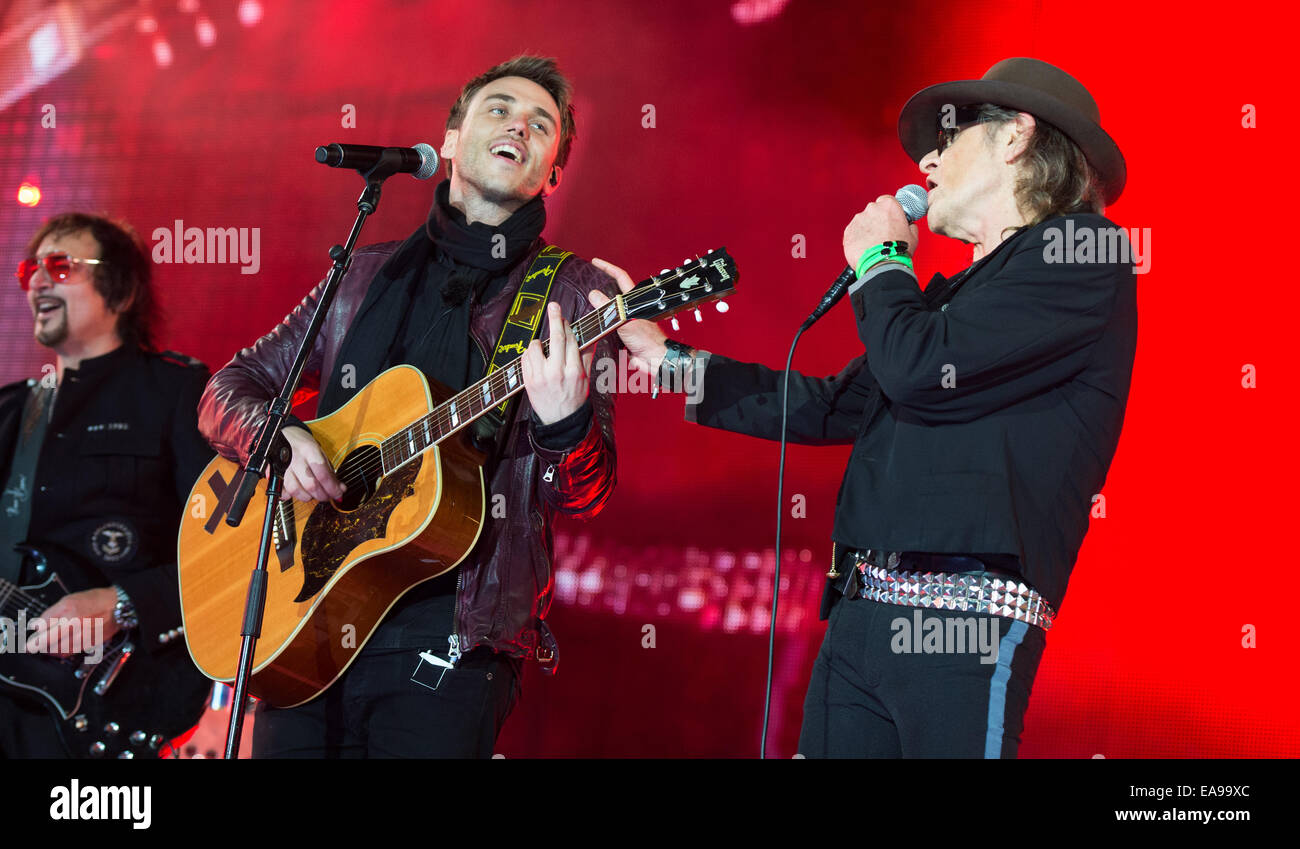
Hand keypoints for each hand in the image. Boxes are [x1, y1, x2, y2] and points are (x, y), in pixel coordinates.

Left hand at [25, 587, 118, 654]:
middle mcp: (74, 625)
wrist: (117, 607)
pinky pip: (70, 652)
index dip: (34, 632)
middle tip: (31, 647)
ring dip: (49, 650)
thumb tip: (37, 625)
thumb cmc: (95, 601)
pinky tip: (60, 648)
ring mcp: (82, 636)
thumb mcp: (69, 599)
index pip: (41, 626)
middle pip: (46, 642)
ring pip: (57, 650)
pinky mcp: (89, 644)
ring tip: (47, 647)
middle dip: (36, 645)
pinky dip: (62, 652)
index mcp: (67, 611)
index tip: (29, 638)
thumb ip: (52, 612)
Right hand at [277, 425, 344, 502]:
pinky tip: (299, 491)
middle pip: (310, 485)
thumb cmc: (304, 445)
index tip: (338, 494)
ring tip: (313, 493)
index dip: (332, 488)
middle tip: (327, 496)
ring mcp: (283, 466)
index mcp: (309, 450)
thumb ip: (330, 472)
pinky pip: (282, 490)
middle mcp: (295, 458)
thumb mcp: (320, 453)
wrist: (285, 434)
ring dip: (307, 497)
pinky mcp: (274, 473)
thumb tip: (340, 489)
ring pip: (295, 490)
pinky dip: (292, 495)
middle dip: (322, 495)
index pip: (323, 475)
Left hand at [521, 302, 593, 424]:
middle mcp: (558, 372)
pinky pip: (525, 358)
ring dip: (538, 342)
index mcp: (575, 370)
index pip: (571, 340)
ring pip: (536, 346)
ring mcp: (541, 376)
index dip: (566, 326)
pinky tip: (535, 358)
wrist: (560, 422)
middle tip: (553, 306)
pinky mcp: (529, 381)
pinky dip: (529, 354)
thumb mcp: (585, 379)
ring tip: (542, 348)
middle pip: (556, 337)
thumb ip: (587, 356)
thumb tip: (592, 338)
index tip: (563, 317)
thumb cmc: (574, 399)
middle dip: (555, 318)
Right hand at [590, 258, 667, 378]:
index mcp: (634, 300)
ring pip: (608, 309)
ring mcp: (624, 321)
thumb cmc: (647, 339)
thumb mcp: (625, 320)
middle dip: (600, 284)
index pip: (620, 277)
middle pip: (612, 292)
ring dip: (596, 306)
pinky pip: (606, 326)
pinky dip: (597, 324)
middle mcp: (629, 309)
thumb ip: (609, 308)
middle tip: (586, 279)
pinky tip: (588, 322)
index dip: (608, 267)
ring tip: (583, 300)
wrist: (653, 359)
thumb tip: (593, 294)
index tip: (595, 262)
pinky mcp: (620, 335)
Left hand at [842, 195, 919, 268]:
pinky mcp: (848, 231)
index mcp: (889, 206)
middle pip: (873, 211)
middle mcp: (872, 209)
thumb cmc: (897, 251)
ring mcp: (858, 220)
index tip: (890, 219)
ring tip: (874, 245)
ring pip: (862, 222)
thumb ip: (910, 225)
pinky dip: (857, 239)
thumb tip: (909, 225)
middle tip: (883, 235)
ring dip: (867, 230)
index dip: (888, 211)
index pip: (886, 200)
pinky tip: (865, 248)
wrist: (881, 265)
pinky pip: (853, 233)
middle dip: (877, 221)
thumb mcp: (913, 236)